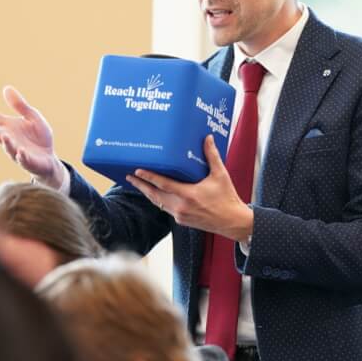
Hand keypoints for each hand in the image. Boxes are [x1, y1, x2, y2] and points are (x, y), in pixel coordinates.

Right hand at [0, 86, 66, 187]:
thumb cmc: (38, 136)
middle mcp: (10, 140)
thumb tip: (6, 88)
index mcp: (9, 127)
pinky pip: (24, 160)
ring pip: (10, 148)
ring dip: (7, 142)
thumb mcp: (32, 116)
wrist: (48, 158)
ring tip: (4, 135)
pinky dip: (22, 156)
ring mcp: (17, 152)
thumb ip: (20, 105)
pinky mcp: (29, 162)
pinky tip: (21, 152)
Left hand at [126, 135, 253, 241]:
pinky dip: (158, 200)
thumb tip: (207, 138)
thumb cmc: (227, 199)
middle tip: (129, 177)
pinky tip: (155, 194)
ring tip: (138, 184)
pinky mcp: (182, 220)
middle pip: (155, 195)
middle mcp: (181, 207)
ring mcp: (180, 215)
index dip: (149, 177)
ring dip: (148, 193)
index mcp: (188, 195)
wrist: (232, 222)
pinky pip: (165, 209)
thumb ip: (212, 156)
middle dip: (141, 186)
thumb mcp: (220, 175)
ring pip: (158, 203)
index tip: (137, 171)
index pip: (163, 185)